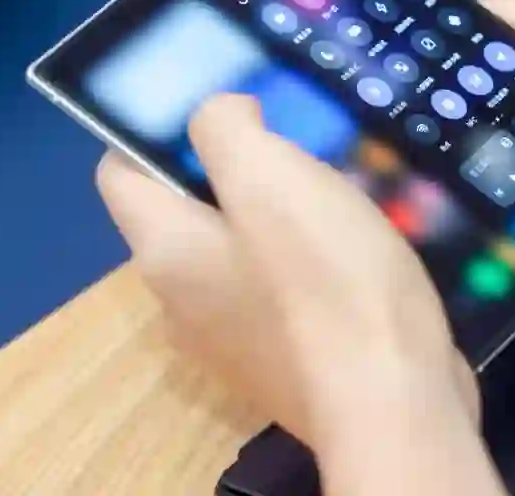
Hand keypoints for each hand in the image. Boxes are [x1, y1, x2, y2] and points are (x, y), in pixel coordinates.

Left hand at [96, 95, 480, 451]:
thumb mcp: (268, 175)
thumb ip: (223, 128)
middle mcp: (184, 298)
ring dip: (281, 212)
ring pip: (241, 246)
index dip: (160, 128)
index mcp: (165, 251)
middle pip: (188, 207)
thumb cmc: (327, 281)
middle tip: (297, 150)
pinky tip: (355, 251)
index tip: (227, 112)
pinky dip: (308, 258)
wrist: (393, 402)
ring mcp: (234, 335)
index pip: (121, 171)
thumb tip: (218, 116)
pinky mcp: (285, 355)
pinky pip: (281, 285)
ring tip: (336, 196)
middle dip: (237, 168)